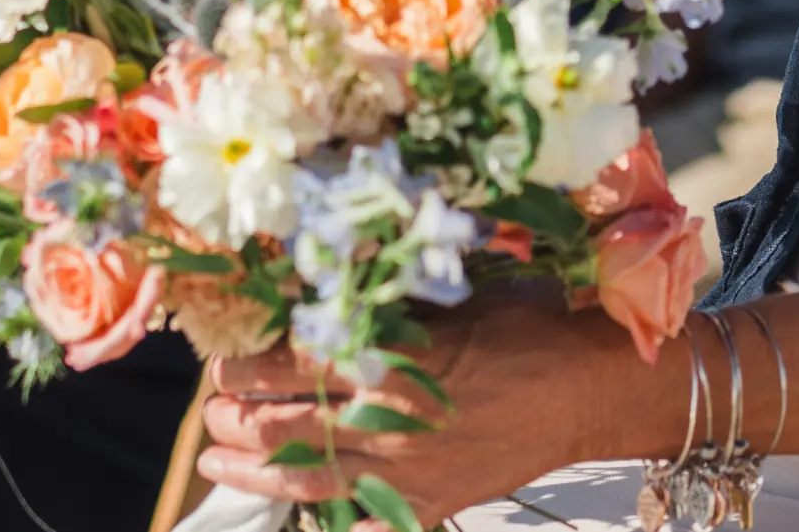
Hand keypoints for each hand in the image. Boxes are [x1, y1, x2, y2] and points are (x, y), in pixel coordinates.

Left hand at [198, 297, 678, 529]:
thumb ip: (389, 307)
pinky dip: (326, 523)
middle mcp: (390, 420)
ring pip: (306, 478)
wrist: (585, 388)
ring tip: (215, 461)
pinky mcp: (428, 503)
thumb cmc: (523, 328)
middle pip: (287, 424)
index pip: (295, 364)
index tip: (225, 357)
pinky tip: (296, 516)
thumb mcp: (453, 301)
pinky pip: (364, 524)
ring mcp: (406, 471)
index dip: (249, 363)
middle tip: (213, 405)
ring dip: (251, 469)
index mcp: (395, 360)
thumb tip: (325, 291)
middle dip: (236, 416)